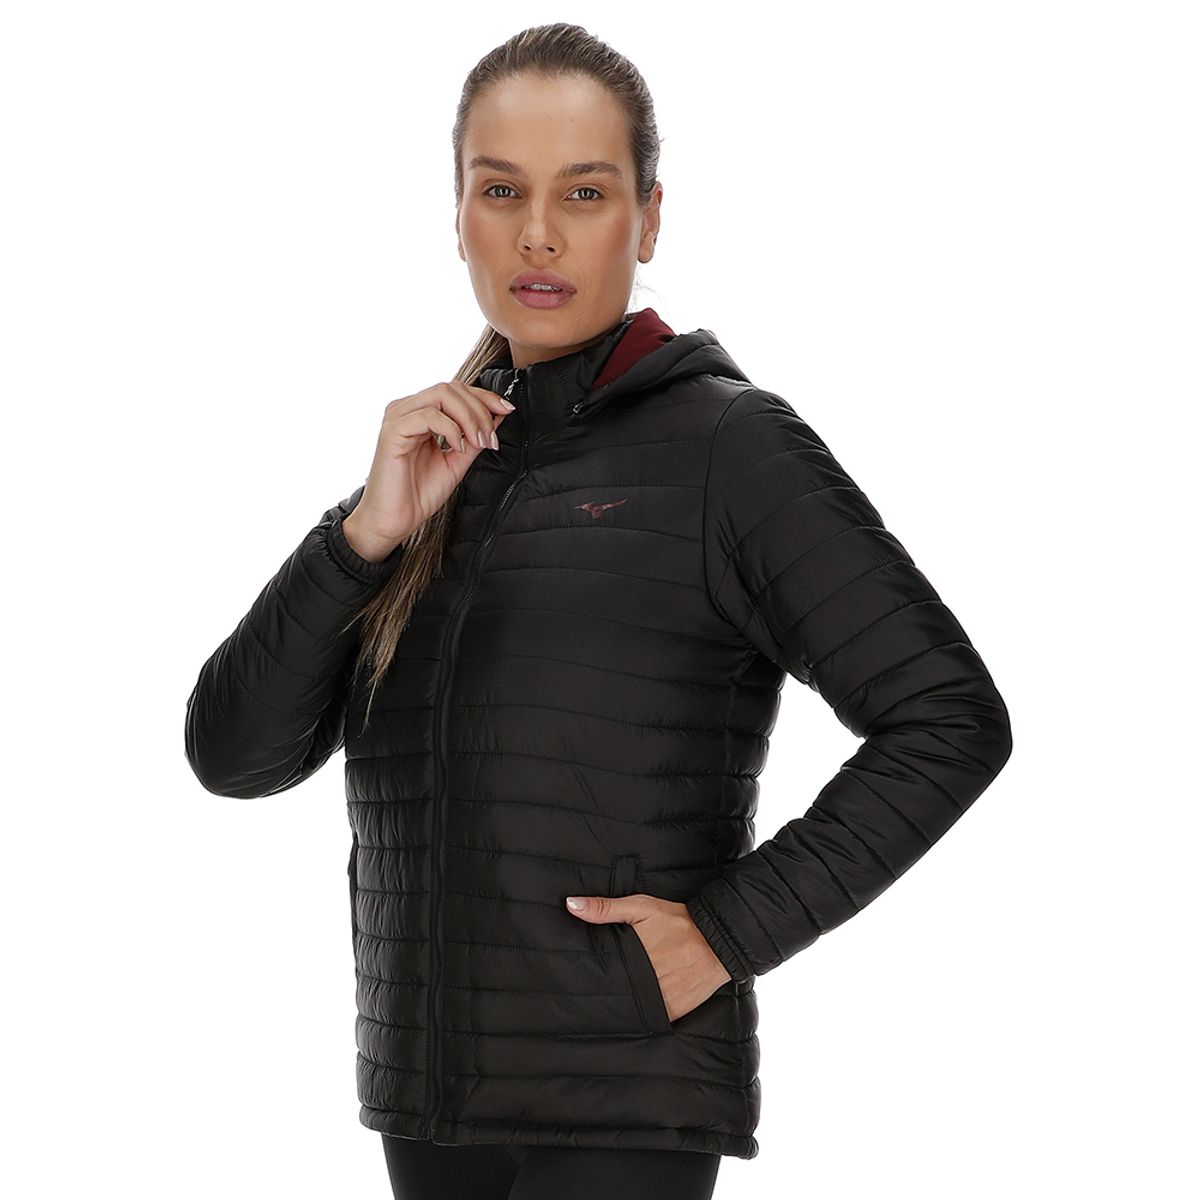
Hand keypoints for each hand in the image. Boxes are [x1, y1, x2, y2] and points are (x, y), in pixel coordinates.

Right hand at [348, 381, 517, 547]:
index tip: (507, 410)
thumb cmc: (419, 493)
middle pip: (452, 388)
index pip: (456, 390)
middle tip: (491, 438)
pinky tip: (457, 447)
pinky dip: (450, 428)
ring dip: (469, 417)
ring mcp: (398, 418)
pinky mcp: (392, 431)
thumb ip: (474, 438)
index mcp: (420, 413)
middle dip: (480, 409)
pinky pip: (428, 415)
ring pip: (441, 394)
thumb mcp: (457, 461)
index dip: (485, 397)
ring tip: (479, 442)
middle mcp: (407, 410)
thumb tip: (498, 415)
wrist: (395, 520)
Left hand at [564, 890, 732, 1021]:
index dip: (589, 981)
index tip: (577, 981)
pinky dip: (643, 1015)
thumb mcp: (641, 907)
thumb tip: (571, 905)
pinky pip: (652, 1019)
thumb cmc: (678, 920)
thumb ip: (605, 908)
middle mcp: (647, 982)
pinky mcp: (675, 1011)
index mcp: (634, 958)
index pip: (602, 977)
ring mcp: (662, 1000)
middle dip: (605, 994)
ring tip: (611, 1003)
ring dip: (622, 1007)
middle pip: (616, 995)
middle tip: (589, 995)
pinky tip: (635, 1008)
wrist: (720, 938)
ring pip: (632, 1010)